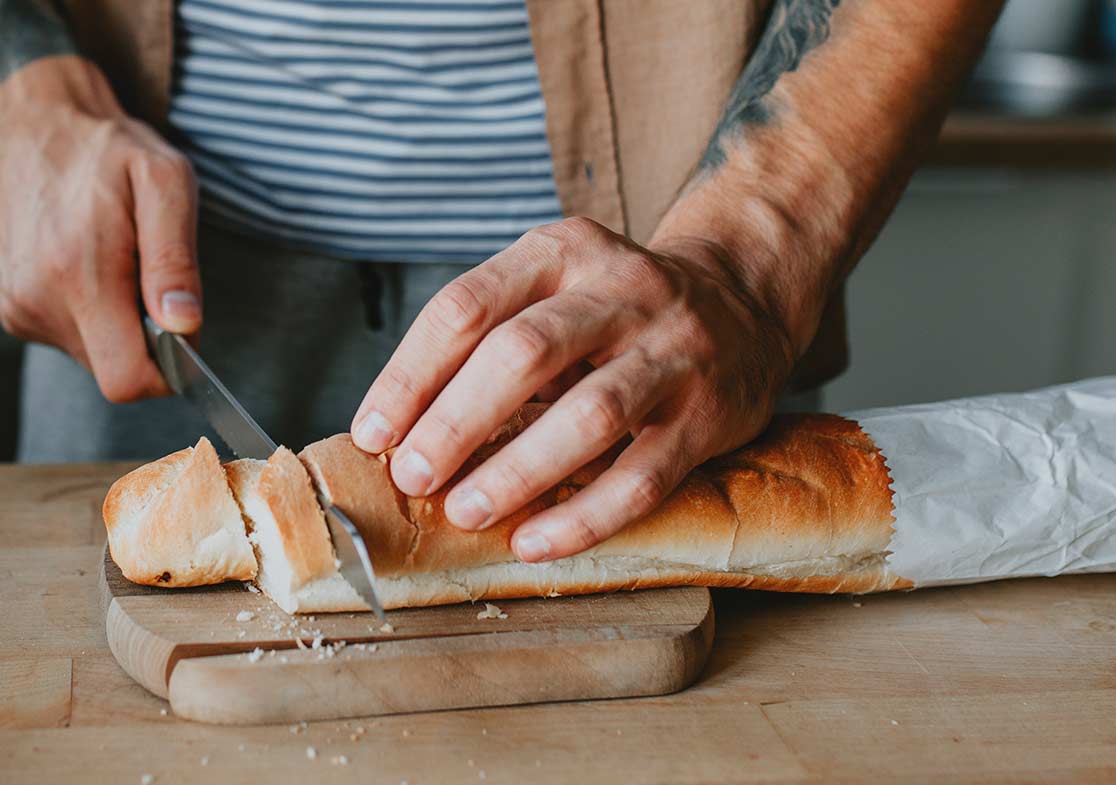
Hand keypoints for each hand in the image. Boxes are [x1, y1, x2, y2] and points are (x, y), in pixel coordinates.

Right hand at [0, 55, 199, 401]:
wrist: (29, 123)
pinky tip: (86, 262)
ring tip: (112, 257)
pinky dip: (89, 311)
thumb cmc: (103, 149)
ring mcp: (17, 308)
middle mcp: (37, 302)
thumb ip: (174, 258)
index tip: (180, 329)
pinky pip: (68, 335)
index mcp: (78, 276)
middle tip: (146, 272)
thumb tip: (183, 325)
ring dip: (116, 320)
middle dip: (143, 338)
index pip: (127, 379)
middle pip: (113, 370)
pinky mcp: (10, 307)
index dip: (167, 370)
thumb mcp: (162, 181)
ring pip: (92, 354)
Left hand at [349, 217, 803, 561]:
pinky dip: (583, 516)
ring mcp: (671, 350)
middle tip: (415, 477)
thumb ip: (485, 340)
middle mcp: (619, 289)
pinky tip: (535, 541)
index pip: (466, 308)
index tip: (373, 433)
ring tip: (465, 511)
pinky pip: (642, 475)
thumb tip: (396, 430)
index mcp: (560, 252)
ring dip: (516, 471)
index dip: (410, 376)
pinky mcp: (708, 413)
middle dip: (456, 423)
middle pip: (522, 355)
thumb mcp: (550, 289)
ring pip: (589, 414)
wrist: (742, 297)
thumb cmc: (612, 310)